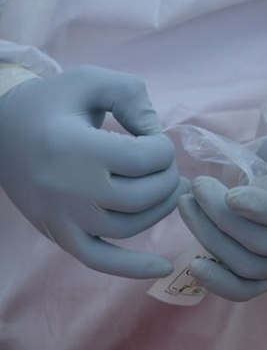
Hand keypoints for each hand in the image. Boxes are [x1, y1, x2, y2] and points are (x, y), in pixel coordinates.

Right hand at [0, 65, 187, 277]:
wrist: (1, 129)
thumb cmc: (55, 102)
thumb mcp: (92, 80)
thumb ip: (134, 97)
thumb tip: (159, 133)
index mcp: (76, 147)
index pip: (145, 159)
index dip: (164, 148)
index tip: (154, 139)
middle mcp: (67, 187)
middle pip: (143, 196)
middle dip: (167, 177)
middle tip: (163, 163)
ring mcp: (62, 216)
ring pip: (130, 227)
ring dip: (160, 209)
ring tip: (167, 189)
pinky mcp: (58, 234)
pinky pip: (99, 260)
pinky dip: (132, 269)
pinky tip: (163, 268)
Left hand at [178, 128, 266, 301]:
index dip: (259, 209)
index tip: (230, 194)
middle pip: (263, 244)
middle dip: (222, 216)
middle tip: (197, 185)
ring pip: (249, 266)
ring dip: (210, 237)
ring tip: (187, 205)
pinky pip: (245, 291)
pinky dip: (219, 283)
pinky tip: (195, 265)